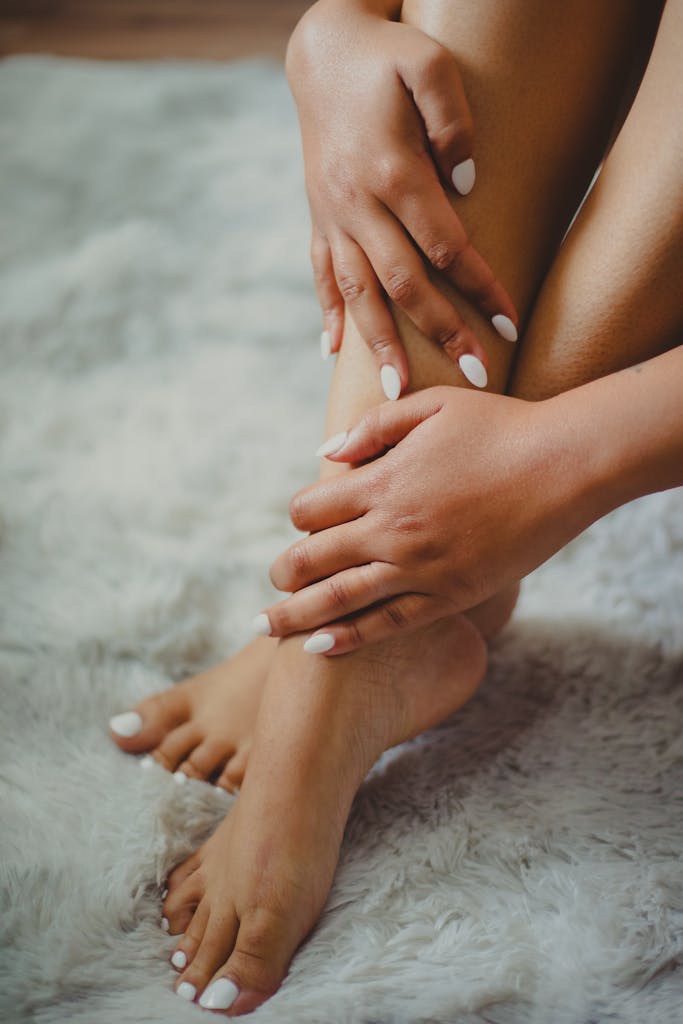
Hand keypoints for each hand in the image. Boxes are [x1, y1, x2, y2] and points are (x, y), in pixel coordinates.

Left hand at [260, 386, 597, 653]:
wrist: (565, 465)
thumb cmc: (500, 427)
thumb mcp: (431, 408)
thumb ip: (372, 428)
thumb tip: (325, 454)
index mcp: (382, 483)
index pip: (309, 510)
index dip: (299, 516)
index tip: (306, 521)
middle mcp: (392, 530)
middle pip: (311, 559)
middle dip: (283, 572)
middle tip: (272, 582)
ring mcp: (420, 568)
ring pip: (339, 599)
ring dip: (295, 615)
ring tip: (266, 629)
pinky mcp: (450, 595)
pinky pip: (388, 624)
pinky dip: (349, 638)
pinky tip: (320, 647)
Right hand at [286, 0, 517, 395]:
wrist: (322, 53)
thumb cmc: (385, 57)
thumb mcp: (429, 64)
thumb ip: (453, 120)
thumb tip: (467, 185)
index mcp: (391, 171)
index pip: (445, 246)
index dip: (479, 287)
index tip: (509, 325)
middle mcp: (357, 204)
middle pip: (402, 282)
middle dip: (439, 333)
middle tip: (473, 375)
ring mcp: (332, 216)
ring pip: (357, 292)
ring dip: (379, 343)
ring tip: (396, 390)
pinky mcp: (317, 219)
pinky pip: (320, 275)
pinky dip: (329, 315)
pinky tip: (335, 353)